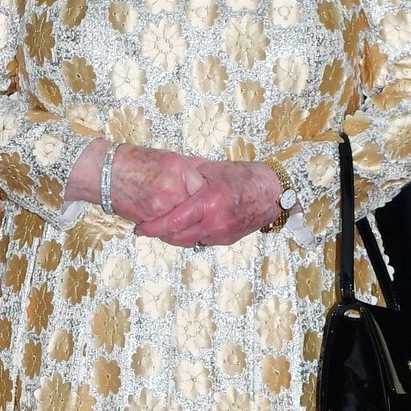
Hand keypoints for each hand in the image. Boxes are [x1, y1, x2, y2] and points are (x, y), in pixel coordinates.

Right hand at [65, 141, 205, 223]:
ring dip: (188, 227)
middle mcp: (173, 189)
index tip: (211, 201)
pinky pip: (167, 231)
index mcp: (181, 170)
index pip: (206, 191)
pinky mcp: (150, 220)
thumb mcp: (169, 157)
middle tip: (207, 217)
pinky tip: (172, 227)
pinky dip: (171, 231)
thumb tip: (212, 174)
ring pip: (184, 224)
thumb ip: (192, 168)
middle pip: (198, 210)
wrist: (107, 172)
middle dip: (202, 215)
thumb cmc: (136, 162)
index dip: (209, 198)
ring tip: (193, 226)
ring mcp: (161, 207)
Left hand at [134, 158, 281, 247]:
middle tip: (147, 228)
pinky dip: (191, 236)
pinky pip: (201, 241)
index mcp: (208, 202)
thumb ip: (187, 174)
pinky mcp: (226, 240)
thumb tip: (161, 171)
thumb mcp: (211, 169)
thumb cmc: (241, 177)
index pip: (173, 222)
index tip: (139, 228)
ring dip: (174, 237)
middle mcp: (214, 222)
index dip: (153, 228)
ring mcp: (221, 234)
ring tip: (164, 226)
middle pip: (177, 238)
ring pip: (188, 242)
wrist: (271, 194)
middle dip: (160, 234)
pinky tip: (187, 225)